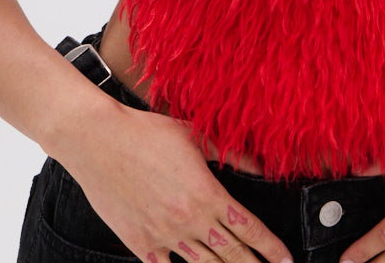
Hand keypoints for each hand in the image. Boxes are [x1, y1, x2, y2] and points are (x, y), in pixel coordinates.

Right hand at [58, 101, 294, 262]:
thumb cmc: (146, 133)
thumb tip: (262, 167)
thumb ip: (232, 154)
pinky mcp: (140, 243)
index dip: (270, 247)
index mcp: (206, 193)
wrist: (99, 141)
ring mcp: (163, 236)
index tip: (285, 259)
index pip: (248, 228)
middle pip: (231, 254)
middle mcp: (188, 220)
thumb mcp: (194, 136)